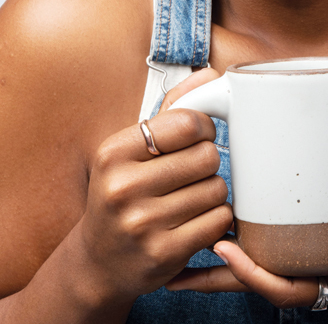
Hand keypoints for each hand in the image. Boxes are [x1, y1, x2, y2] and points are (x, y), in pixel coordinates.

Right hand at [74, 68, 232, 302]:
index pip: (187, 122)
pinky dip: (216, 218)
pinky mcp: (163, 254)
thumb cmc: (123, 192)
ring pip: (217, 189)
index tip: (197, 136)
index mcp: (114, 152)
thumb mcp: (133, 148)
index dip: (203, 127)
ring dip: (213, 192)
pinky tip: (196, 220)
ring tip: (191, 198)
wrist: (99, 262)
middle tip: (192, 172)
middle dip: (208, 162)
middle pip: (207, 156)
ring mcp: (142, 224)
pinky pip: (219, 220)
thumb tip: (211, 74)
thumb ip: (173, 107)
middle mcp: (123, 187)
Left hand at [166, 224, 327, 310]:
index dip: (247, 271)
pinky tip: (249, 222)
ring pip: (271, 264)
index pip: (282, 286)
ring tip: (196, 239)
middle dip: (219, 274)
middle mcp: (326, 278)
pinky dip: (262, 239)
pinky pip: (289, 248)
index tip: (219, 244)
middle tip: (176, 262)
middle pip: (263, 279)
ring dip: (232, 257)